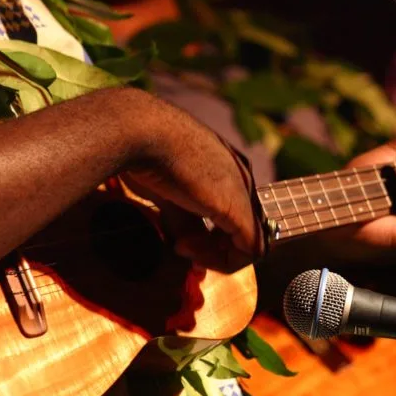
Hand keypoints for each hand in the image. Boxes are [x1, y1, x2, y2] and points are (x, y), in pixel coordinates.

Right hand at [122, 91, 263, 272]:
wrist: (143, 132)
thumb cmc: (147, 153)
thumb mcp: (169, 192)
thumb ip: (184, 220)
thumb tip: (187, 245)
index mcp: (227, 169)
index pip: (230, 215)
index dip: (208, 238)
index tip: (179, 243)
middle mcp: (242, 178)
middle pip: (240, 229)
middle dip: (212, 248)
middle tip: (181, 248)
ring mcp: (243, 192)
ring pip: (249, 242)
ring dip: (216, 257)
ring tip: (182, 247)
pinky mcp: (237, 207)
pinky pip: (251, 248)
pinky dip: (225, 262)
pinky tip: (195, 254)